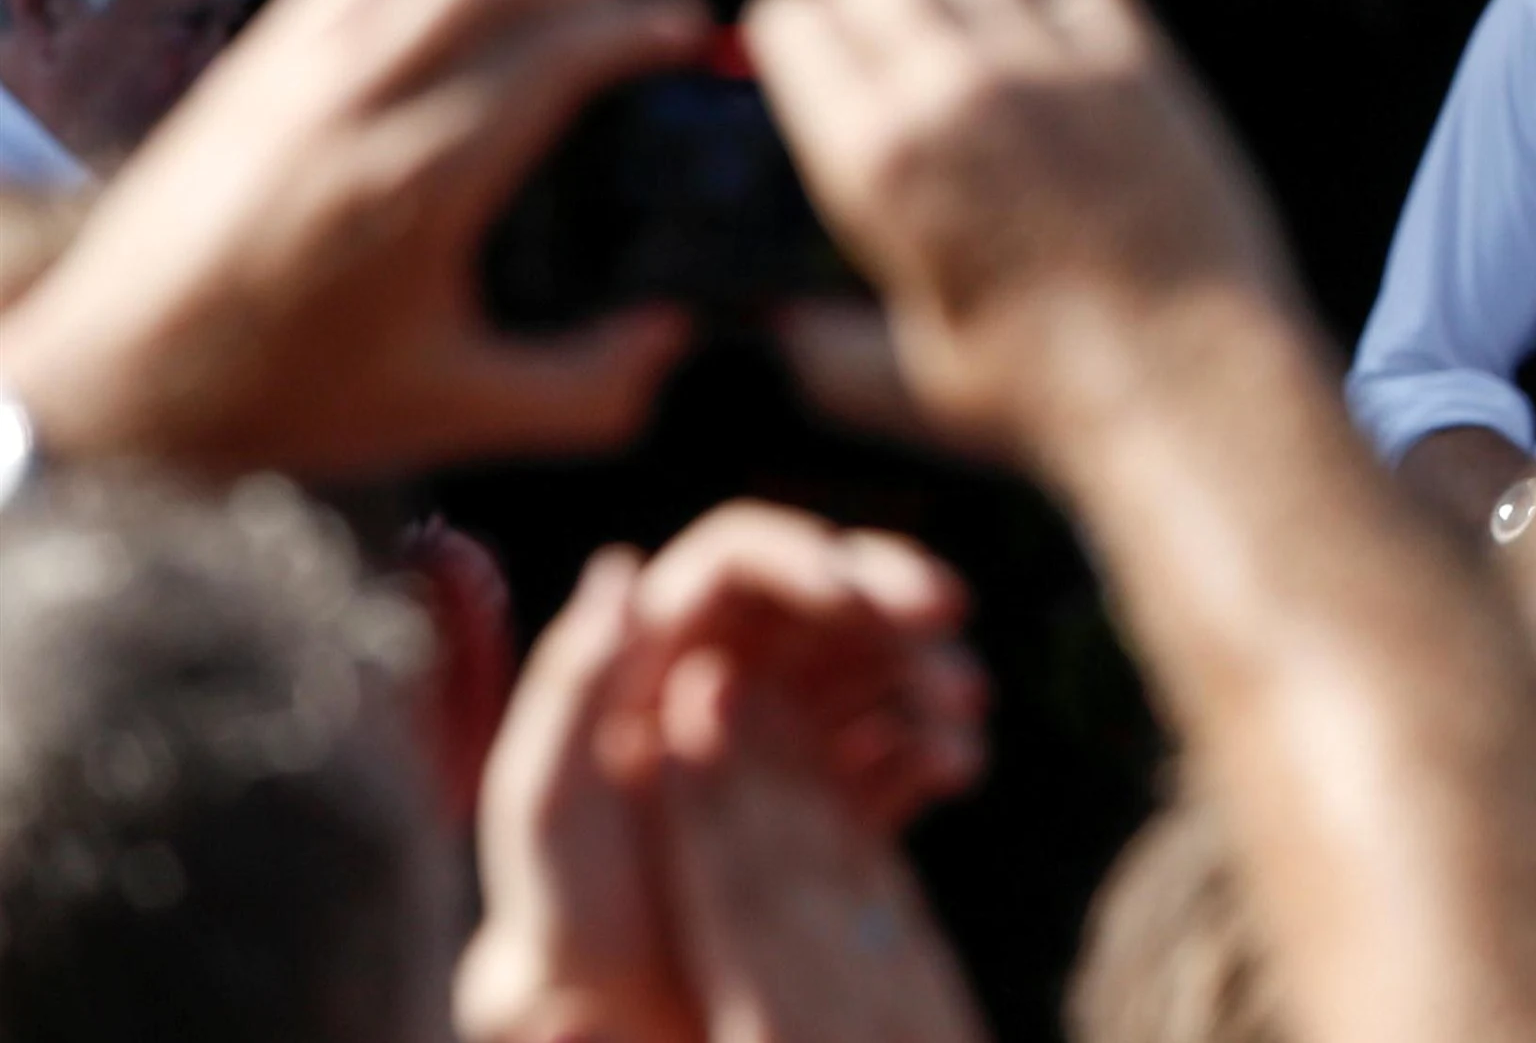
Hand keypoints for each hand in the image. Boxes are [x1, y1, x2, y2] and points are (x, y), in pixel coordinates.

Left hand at [0, 0, 708, 477]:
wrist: (116, 379)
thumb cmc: (280, 395)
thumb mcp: (453, 414)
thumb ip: (585, 390)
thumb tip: (668, 337)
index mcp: (419, 182)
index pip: (557, 53)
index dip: (642, 25)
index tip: (689, 30)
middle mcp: (358, 100)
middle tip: (637, 4)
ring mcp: (299, 65)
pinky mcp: (258, 55)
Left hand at [458, 505, 985, 1042]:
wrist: (616, 1003)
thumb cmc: (565, 902)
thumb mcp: (547, 796)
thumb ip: (570, 683)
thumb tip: (618, 564)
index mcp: (660, 645)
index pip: (745, 559)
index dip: (805, 558)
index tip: (854, 597)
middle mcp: (738, 666)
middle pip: (830, 590)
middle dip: (895, 588)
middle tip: (950, 611)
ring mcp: (797, 723)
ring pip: (881, 656)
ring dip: (930, 662)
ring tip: (968, 703)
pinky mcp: (841, 785)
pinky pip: (905, 739)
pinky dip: (938, 740)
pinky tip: (956, 768)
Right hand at [741, 0, 1304, 453]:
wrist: (1189, 393)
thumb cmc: (1041, 402)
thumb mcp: (898, 385)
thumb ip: (818, 344)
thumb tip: (776, 327)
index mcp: (875, 160)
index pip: (791, 18)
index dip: (798, 34)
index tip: (816, 57)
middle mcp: (953, 90)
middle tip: (891, 36)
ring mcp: (1051, 68)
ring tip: (981, 51)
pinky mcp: (1140, 66)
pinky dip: (1067, 16)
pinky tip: (1070, 72)